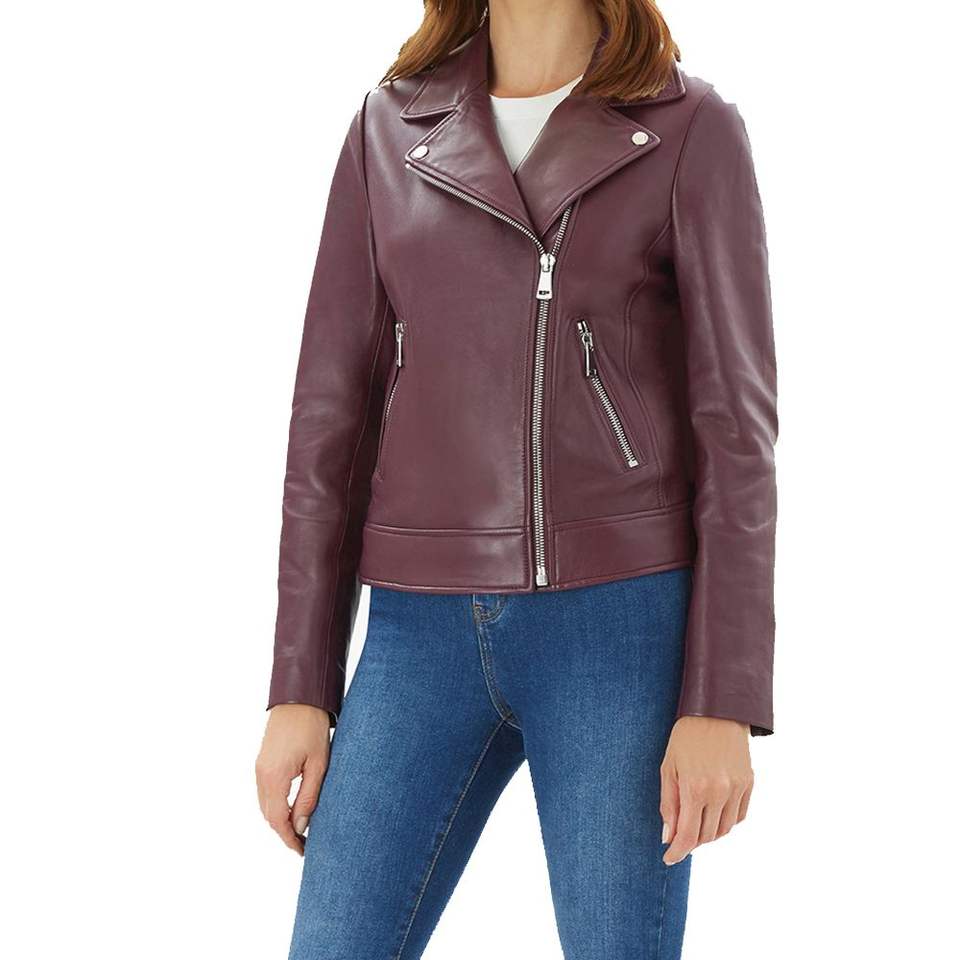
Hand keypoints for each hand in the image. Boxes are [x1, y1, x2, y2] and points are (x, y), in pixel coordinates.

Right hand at [256, 704, 330, 854]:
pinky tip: (289, 809)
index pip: (277, 820)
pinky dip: (274, 806)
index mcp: (274, 777)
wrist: (300, 698)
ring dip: (278, 821)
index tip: (303, 851)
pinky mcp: (261, 761)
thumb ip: (308, 798)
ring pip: (264, 806)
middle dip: (284, 833)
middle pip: (268, 816)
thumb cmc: (312, 727)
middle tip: (303, 845)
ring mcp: (259, 767)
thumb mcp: (318, 764)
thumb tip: (299, 828)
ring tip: (299, 831)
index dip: (289, 839)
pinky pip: (264, 792)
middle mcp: (261, 774)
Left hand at [660, 716, 752, 864]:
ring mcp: (737, 788)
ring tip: (695, 826)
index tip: (669, 859)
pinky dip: (726, 822)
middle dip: (691, 842)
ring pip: (725, 829)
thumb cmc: (686, 737)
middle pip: (707, 836)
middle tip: (679, 838)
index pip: (688, 835)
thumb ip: (668, 804)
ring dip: (709, 834)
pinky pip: (739, 816)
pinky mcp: (749, 783)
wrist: (716, 711)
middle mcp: (719, 792)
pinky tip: (713, 814)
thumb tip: (668, 836)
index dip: (678, 851)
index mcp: (695, 788)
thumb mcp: (668, 767)